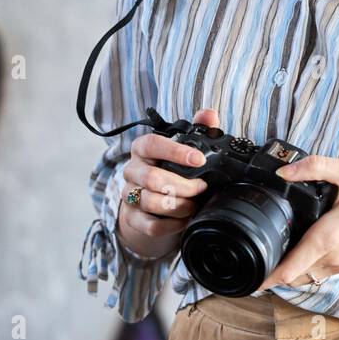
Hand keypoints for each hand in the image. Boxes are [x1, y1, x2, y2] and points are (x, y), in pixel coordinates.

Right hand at [116, 108, 214, 258]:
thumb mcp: (186, 148)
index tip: (199, 160)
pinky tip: (184, 220)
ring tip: (194, 205)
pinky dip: (172, 225)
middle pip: (153, 178)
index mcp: (143, 148)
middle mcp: (132, 170)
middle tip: (202, 188)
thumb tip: (210, 114)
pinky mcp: (132, 218)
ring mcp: (129, 194)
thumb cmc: (172, 169)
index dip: (175, 152)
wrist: (155, 201)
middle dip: (184, 185)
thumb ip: (199, 129)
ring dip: (179, 206)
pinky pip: (150, 225)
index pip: (153, 144)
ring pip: (150, 202)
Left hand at [254, 155, 338, 292]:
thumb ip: (314, 167)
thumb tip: (283, 171)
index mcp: (329, 237)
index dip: (266, 278)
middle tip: (251, 256)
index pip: (289, 269)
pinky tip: (298, 248)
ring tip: (269, 253)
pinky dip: (304, 266)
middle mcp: (334, 256)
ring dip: (288, 270)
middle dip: (271, 271)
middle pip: (292, 275)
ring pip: (306, 276)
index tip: (248, 279)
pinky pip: (319, 272)